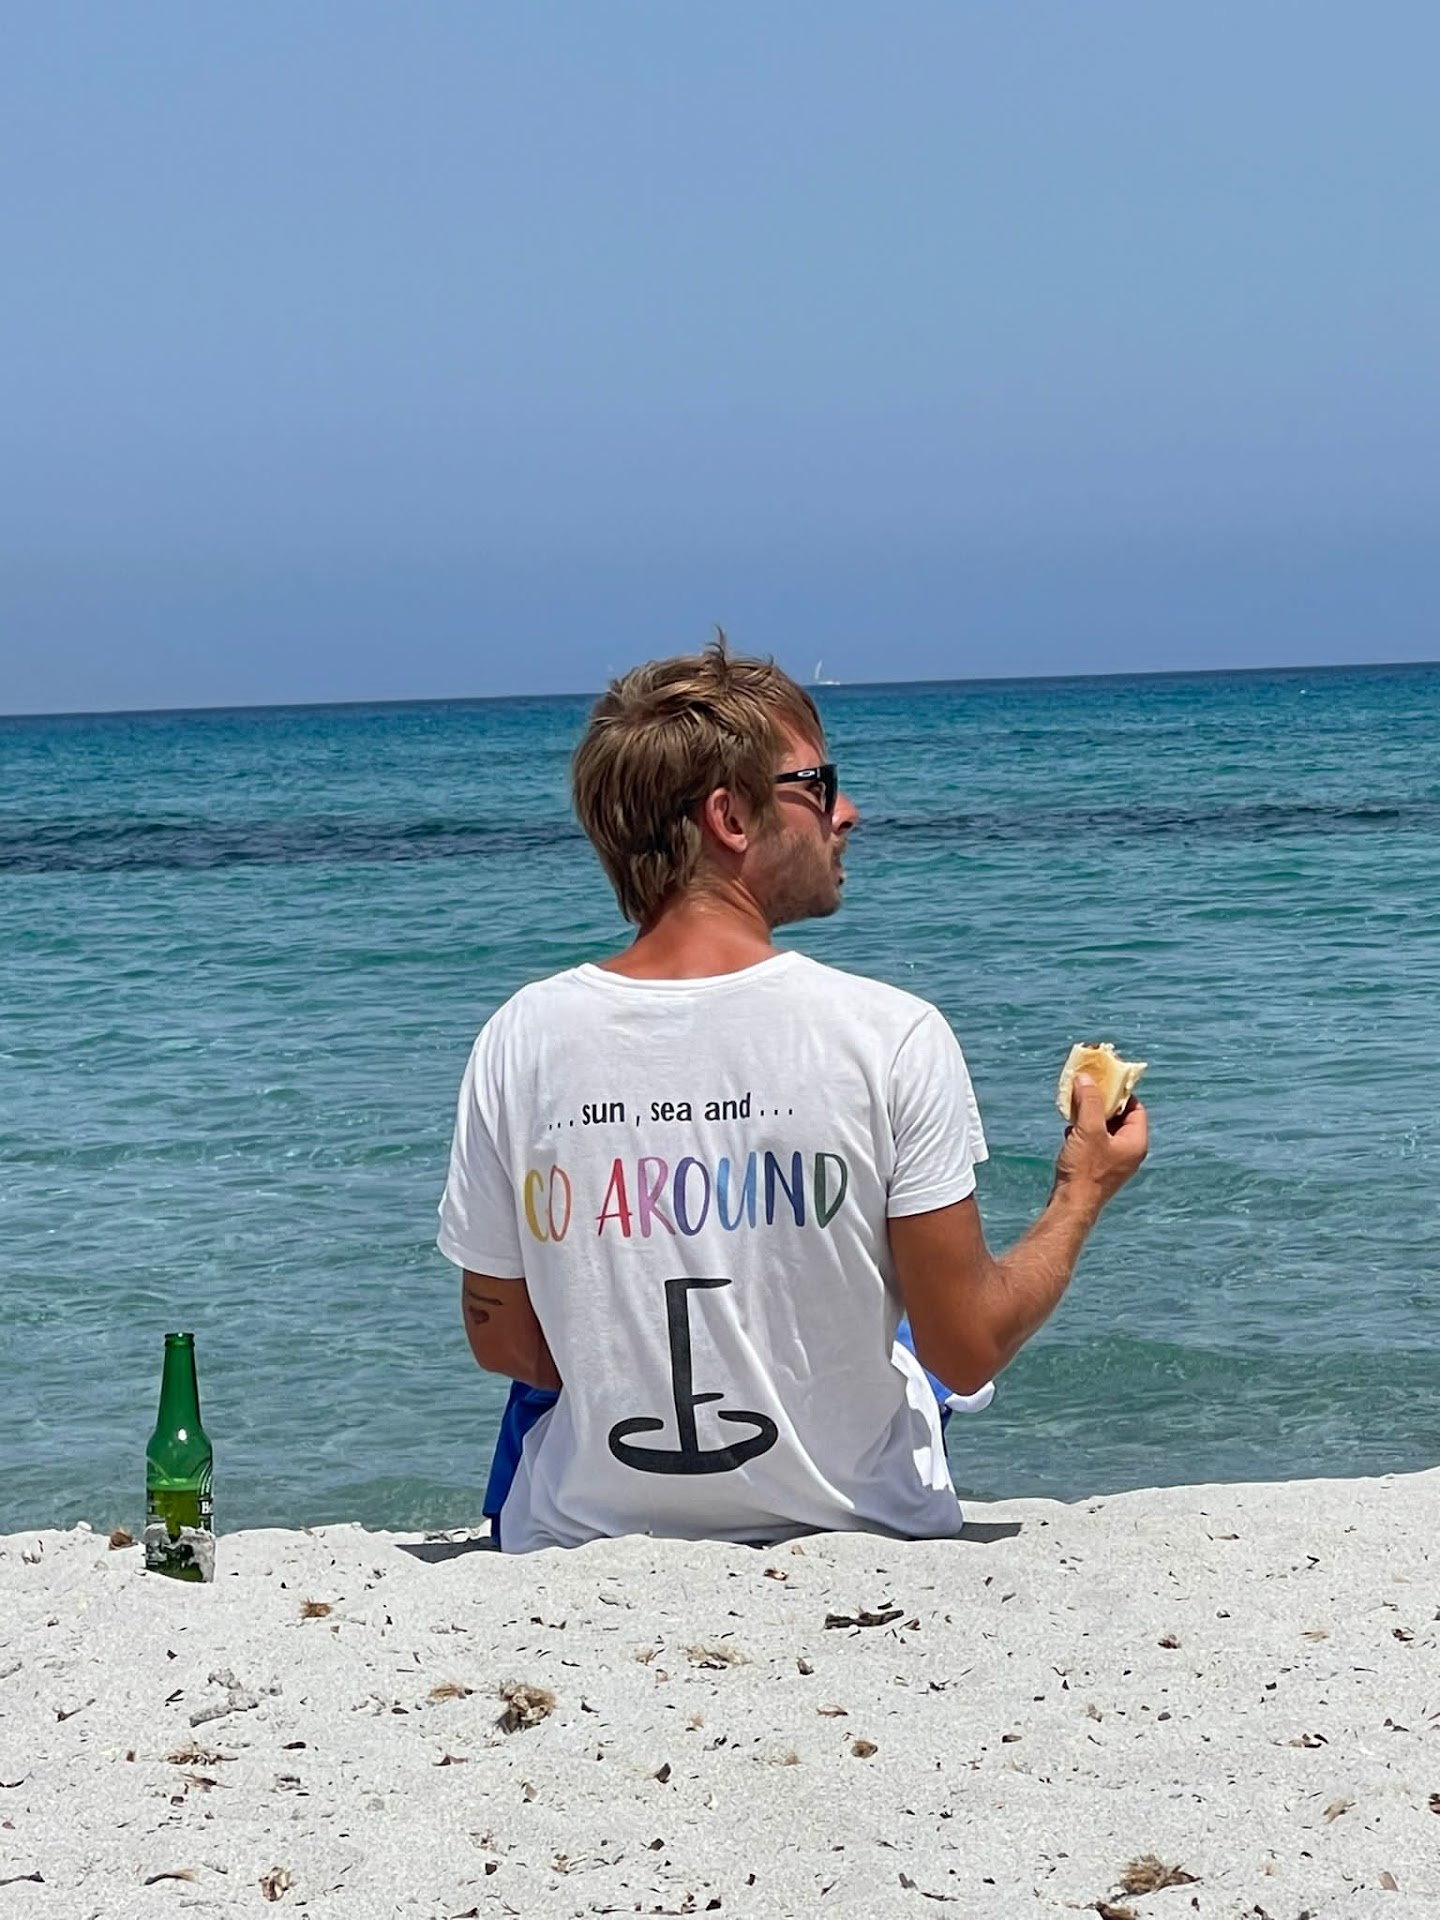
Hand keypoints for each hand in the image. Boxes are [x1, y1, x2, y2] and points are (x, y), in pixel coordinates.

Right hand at [1051, 1073, 1147, 1215]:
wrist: (1072, 1204)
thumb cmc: (1085, 1169)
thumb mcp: (1088, 1129)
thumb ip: (1090, 1101)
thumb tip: (1087, 1078)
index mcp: (1136, 1142)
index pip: (1136, 1108)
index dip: (1121, 1093)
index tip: (1103, 1082)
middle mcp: (1130, 1152)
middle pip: (1120, 1118)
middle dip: (1102, 1103)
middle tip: (1086, 1091)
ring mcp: (1115, 1161)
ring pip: (1106, 1130)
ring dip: (1090, 1117)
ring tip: (1075, 1109)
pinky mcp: (1099, 1167)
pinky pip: (1096, 1142)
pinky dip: (1084, 1132)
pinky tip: (1070, 1131)